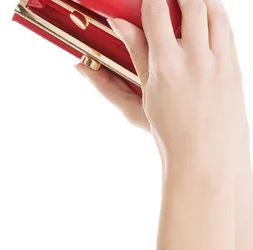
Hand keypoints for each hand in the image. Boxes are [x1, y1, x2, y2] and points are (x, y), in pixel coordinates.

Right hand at [77, 0, 248, 174]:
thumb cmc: (168, 133)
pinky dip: (215, 15)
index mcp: (164, 66)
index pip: (157, 13)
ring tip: (185, 2)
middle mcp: (194, 59)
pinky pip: (226, 28)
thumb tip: (94, 49)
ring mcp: (218, 60)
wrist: (206, 155)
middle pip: (190, 3)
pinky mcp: (233, 65)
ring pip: (213, 9)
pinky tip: (205, 19)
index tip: (145, 1)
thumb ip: (118, 70)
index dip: (150, 0)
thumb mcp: (137, 101)